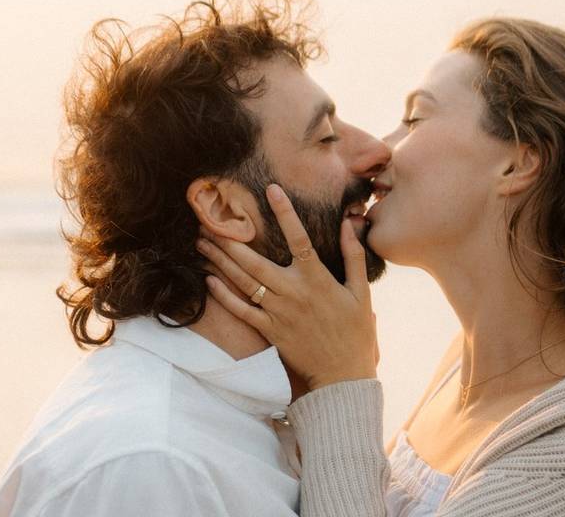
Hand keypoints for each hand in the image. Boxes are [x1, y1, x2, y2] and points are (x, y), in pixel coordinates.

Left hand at [196, 184, 377, 390]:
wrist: (342, 375)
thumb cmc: (355, 331)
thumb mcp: (362, 292)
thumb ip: (353, 255)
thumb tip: (348, 223)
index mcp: (317, 279)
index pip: (298, 238)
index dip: (285, 213)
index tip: (272, 190)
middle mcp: (293, 292)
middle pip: (255, 260)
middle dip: (230, 240)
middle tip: (208, 221)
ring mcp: (278, 312)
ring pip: (244, 282)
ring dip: (220, 261)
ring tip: (202, 244)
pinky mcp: (269, 331)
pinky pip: (241, 310)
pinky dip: (223, 296)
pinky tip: (209, 281)